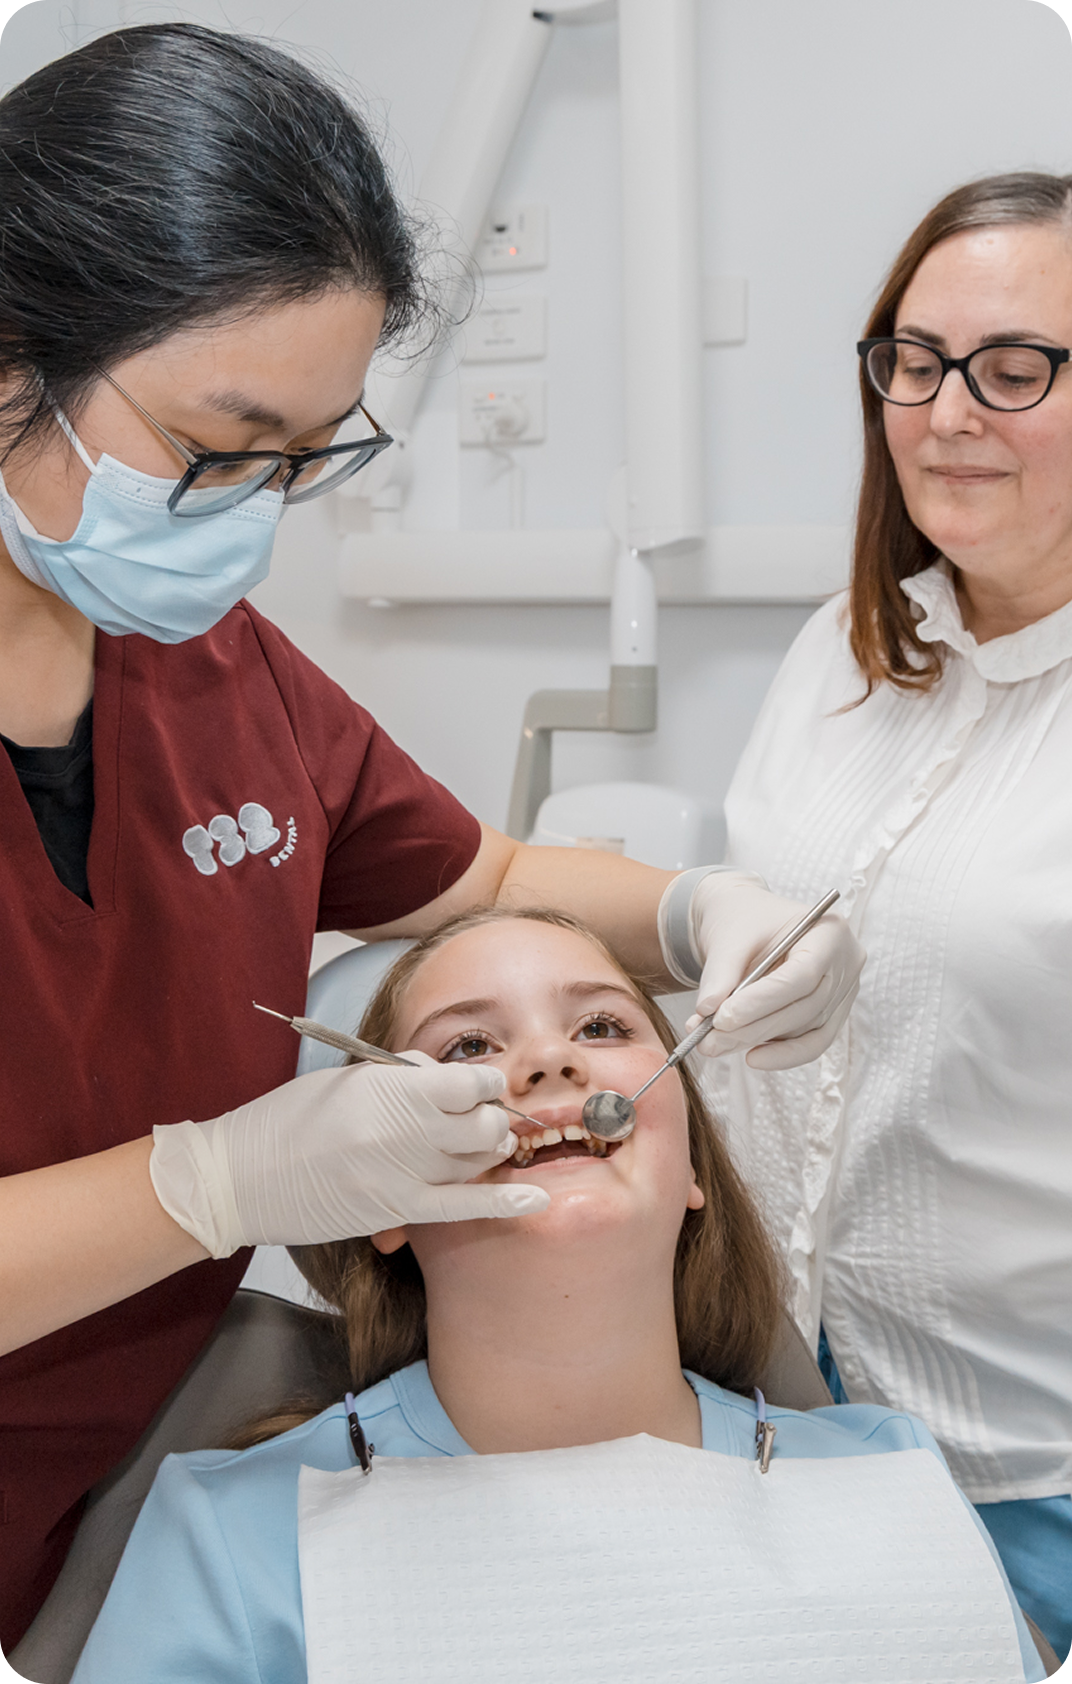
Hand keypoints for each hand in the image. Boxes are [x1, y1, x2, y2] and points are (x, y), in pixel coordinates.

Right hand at [149, 1053, 549, 1257]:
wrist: (238, 1179)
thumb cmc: (287, 1120)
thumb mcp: (345, 1079)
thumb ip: (400, 1077)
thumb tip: (446, 1077)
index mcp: (387, 1090)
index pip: (468, 1081)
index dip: (483, 1082)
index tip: (482, 1085)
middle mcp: (402, 1131)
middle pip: (482, 1123)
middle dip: (491, 1117)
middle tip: (479, 1117)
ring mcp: (401, 1176)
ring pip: (477, 1161)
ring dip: (489, 1150)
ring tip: (484, 1145)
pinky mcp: (395, 1212)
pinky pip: (463, 1207)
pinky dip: (504, 1202)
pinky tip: (535, 1198)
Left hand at [685, 873, 863, 1069]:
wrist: (749, 921)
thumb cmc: (745, 919)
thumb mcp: (728, 936)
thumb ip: (719, 974)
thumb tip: (708, 1011)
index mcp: (829, 931)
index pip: (803, 974)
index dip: (763, 1001)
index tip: (722, 1018)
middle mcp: (845, 964)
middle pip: (805, 1007)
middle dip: (753, 1028)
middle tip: (709, 1040)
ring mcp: (842, 992)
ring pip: (804, 1029)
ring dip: (757, 1040)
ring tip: (714, 1044)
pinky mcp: (832, 1015)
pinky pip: (811, 1043)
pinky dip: (781, 1054)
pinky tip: (751, 1057)